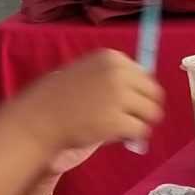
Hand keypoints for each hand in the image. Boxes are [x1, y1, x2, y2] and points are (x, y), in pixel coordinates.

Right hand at [10, 50, 163, 165]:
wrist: (40, 118)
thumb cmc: (59, 97)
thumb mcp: (87, 72)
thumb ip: (114, 76)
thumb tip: (144, 90)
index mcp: (111, 58)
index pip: (144, 74)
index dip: (137, 91)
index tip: (124, 102)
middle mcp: (118, 73)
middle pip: (154, 93)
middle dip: (144, 108)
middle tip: (127, 118)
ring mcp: (119, 97)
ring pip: (152, 113)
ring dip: (139, 122)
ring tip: (120, 127)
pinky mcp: (117, 121)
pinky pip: (141, 131)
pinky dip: (133, 136)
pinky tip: (116, 136)